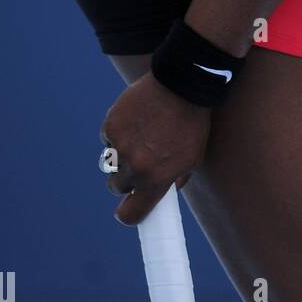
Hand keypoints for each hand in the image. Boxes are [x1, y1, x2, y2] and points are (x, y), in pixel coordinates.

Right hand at [100, 72, 210, 225]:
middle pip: (117, 187)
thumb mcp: (193, 158)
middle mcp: (135, 166)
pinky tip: (136, 122)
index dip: (129, 214)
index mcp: (157, 178)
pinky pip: (108, 140)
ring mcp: (120, 147)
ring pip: (110, 164)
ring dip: (121, 157)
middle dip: (126, 181)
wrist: (182, 87)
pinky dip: (118, 135)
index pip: (131, 213)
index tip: (129, 210)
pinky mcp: (111, 127)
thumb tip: (164, 193)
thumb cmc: (193, 125)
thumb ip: (176, 179)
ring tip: (142, 138)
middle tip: (140, 165)